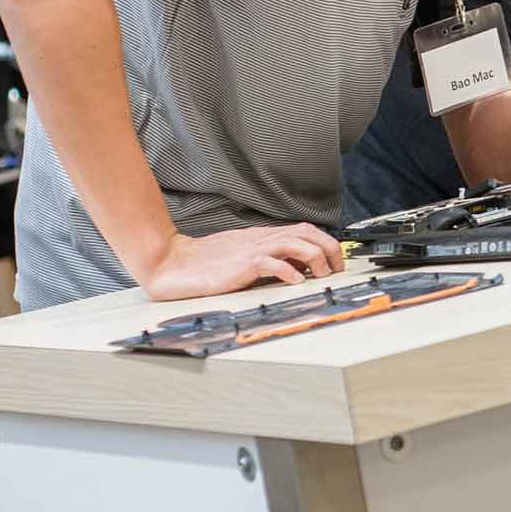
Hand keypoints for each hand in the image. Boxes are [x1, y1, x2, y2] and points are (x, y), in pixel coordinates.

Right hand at [134, 224, 345, 301]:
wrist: (173, 262)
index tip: (336, 258)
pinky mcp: (241, 265)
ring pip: (294, 243)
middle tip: (337, 267)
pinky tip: (296, 281)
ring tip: (322, 274)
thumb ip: (268, 256)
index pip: (303, 229)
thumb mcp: (243, 254)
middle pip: (306, 233)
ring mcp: (251, 250)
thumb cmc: (206, 261)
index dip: (325, 241)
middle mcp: (261, 239)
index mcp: (262, 236)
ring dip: (315, 259)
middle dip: (329, 248)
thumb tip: (297, 266)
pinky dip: (289, 271)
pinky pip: (271, 264)